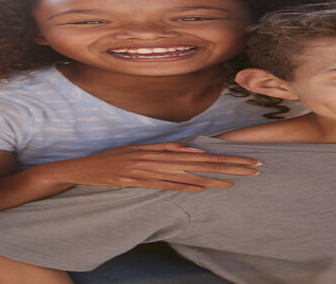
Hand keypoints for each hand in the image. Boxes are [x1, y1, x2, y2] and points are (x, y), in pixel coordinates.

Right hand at [38, 142, 260, 191]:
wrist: (81, 169)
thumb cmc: (110, 161)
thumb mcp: (137, 151)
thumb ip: (163, 150)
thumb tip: (191, 152)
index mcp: (157, 148)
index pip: (199, 153)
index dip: (224, 156)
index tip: (246, 159)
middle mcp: (155, 156)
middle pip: (199, 161)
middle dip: (229, 165)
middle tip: (254, 167)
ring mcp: (145, 168)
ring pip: (186, 173)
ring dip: (213, 177)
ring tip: (236, 181)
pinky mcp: (135, 180)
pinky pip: (164, 184)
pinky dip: (184, 186)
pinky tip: (202, 188)